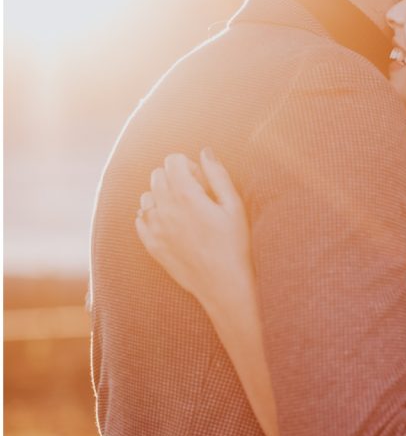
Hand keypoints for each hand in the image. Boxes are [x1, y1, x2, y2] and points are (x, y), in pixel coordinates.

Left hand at [135, 149, 251, 304]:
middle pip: (157, 175)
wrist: (224, 285)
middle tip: (196, 196)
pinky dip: (153, 216)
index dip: (189, 165)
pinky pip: (140, 219)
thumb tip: (205, 151)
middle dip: (174, 178)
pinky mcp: (150, 244)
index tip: (202, 180)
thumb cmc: (235, 244)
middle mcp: (164, 208)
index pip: (172, 160)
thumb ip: (218, 175)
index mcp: (186, 195)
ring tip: (184, 212)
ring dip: (162, 197)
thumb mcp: (234, 206)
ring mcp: (154, 228)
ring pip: (146, 196)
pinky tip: (174, 226)